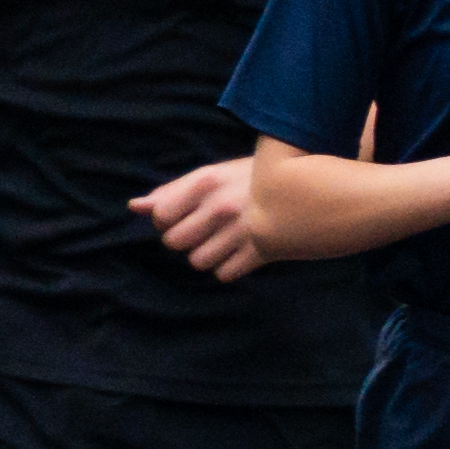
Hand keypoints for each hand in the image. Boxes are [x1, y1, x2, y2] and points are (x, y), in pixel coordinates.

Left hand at [135, 151, 265, 279]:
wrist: (314, 185)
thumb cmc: (255, 179)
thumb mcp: (215, 174)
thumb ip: (173, 190)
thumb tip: (134, 207)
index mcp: (207, 181)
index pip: (160, 216)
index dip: (167, 221)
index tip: (185, 217)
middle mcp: (220, 205)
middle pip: (175, 243)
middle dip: (186, 240)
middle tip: (206, 230)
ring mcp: (241, 230)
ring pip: (198, 262)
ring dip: (208, 256)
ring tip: (226, 241)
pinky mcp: (262, 252)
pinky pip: (225, 274)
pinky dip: (230, 268)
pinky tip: (242, 252)